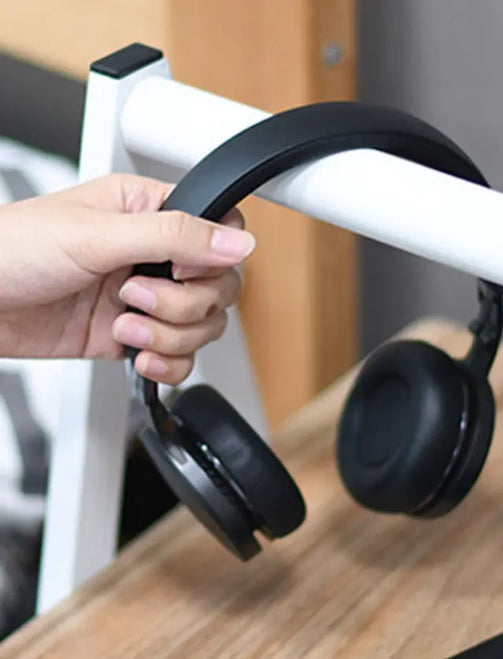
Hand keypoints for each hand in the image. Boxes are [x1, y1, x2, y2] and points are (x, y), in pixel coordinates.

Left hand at [0, 173, 254, 383]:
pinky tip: (134, 354)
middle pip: (219, 289)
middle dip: (184, 306)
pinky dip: (166, 364)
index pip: (221, 231)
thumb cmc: (9, 251)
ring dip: (167, 336)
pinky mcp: (132, 335)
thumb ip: (174, 236)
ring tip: (122, 325)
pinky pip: (181, 358)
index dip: (214, 260)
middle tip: (134, 298)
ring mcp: (144, 297)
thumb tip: (240, 241)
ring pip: (203, 327)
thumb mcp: (96, 236)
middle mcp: (152, 253)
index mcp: (146, 211)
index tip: (182, 271)